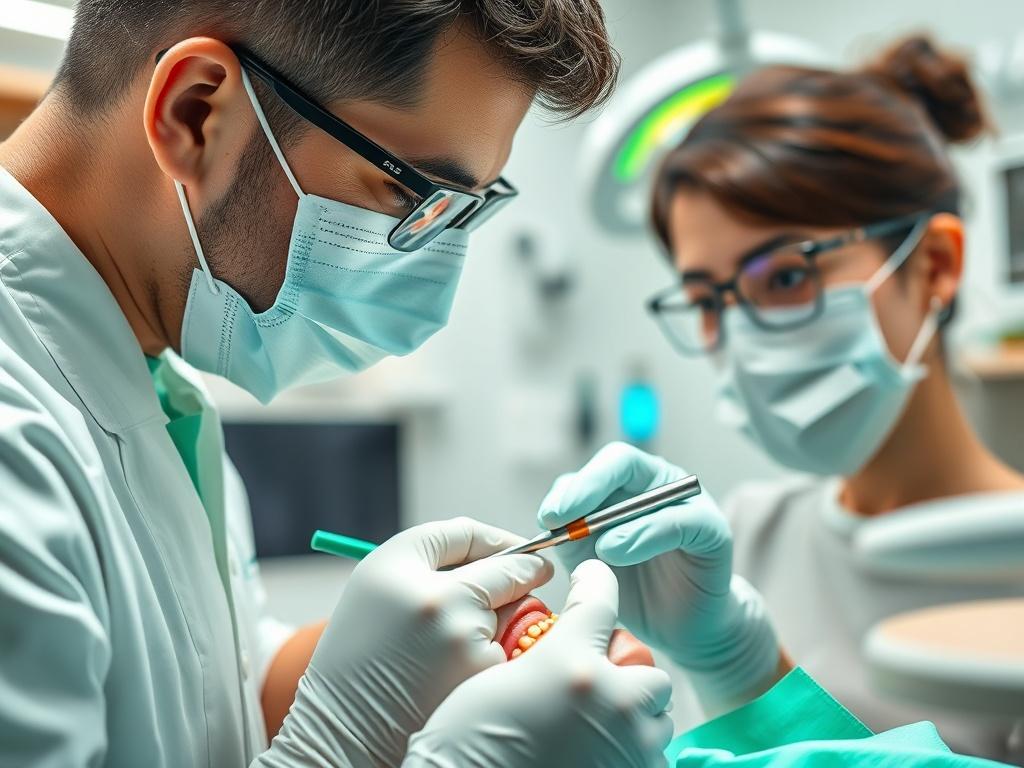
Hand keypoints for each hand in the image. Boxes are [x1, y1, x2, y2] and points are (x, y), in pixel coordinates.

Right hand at [255, 518, 552, 767]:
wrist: (346, 729)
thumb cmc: (362, 653)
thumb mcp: (379, 585)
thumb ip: (437, 554)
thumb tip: (508, 547)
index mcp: (398, 566)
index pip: (468, 534)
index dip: (501, 540)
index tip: (519, 548)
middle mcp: (434, 596)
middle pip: (509, 570)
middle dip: (528, 571)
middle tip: (539, 572)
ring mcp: (462, 638)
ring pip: (516, 611)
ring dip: (511, 616)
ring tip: (469, 641)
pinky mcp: (480, 676)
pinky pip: (511, 649)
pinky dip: (502, 655)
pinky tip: (469, 671)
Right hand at [402, 560, 673, 767]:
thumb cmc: (464, 745)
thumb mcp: (497, 681)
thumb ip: (543, 657)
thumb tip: (562, 650)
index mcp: (571, 664)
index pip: (600, 600)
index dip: (596, 582)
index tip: (593, 579)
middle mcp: (611, 703)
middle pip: (651, 674)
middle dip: (630, 678)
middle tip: (598, 688)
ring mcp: (628, 749)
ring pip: (656, 724)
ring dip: (633, 722)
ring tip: (596, 731)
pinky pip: (649, 761)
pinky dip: (628, 757)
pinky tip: (594, 758)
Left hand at [538, 442, 778, 713]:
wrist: (678, 627)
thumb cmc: (632, 588)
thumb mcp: (589, 559)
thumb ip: (570, 536)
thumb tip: (549, 522)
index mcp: (624, 485)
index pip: (595, 469)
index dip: (571, 487)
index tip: (546, 517)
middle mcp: (656, 483)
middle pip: (621, 462)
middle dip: (587, 486)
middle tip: (560, 517)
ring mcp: (687, 501)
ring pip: (650, 491)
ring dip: (615, 519)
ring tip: (598, 549)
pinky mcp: (712, 528)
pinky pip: (680, 522)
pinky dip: (646, 535)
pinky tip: (619, 554)